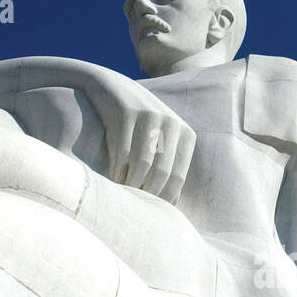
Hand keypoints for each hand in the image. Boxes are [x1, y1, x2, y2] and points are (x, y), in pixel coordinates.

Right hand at [81, 70, 195, 204]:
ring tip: (123, 193)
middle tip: (133, 204)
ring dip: (131, 185)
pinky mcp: (126, 113)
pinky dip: (117, 171)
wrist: (110, 87)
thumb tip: (172, 205)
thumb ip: (169, 167)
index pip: (178, 178)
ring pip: (142, 165)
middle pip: (161, 173)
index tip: (148, 209)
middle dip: (146, 194)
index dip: (163, 198)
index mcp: (186, 134)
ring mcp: (149, 116)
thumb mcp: (161, 139)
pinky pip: (123, 153)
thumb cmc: (138, 124)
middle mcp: (172, 123)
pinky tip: (112, 177)